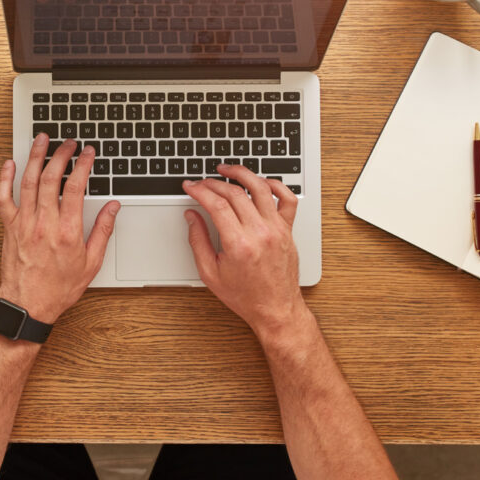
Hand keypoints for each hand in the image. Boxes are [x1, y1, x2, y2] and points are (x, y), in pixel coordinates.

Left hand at [0, 134, 119, 323]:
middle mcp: (44, 223)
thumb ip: (103, 231)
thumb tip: (113, 208)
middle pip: (52, 178)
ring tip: (42, 140)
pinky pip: (3, 197)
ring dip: (36, 157)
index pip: (75, 187)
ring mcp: (24, 223)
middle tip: (68, 142)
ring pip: (28, 181)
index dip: (83, 165)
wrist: (28, 305)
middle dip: (61, 154)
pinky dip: (5, 178)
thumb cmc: (58, 288)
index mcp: (67, 231)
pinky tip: (10, 164)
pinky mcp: (9, 227)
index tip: (88, 153)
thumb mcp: (91, 263)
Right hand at [182, 165, 308, 339]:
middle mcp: (260, 232)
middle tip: (202, 182)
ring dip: (242, 174)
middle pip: (234, 193)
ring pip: (260, 188)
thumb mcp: (210, 273)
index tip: (191, 187)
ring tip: (228, 170)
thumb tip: (192, 217)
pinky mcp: (288, 229)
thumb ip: (198, 241)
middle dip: (213, 183)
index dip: (199, 190)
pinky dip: (275, 184)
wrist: (276, 309)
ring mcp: (277, 229)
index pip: (215, 204)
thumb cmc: (245, 296)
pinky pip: (287, 198)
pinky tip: (260, 182)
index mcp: (238, 244)